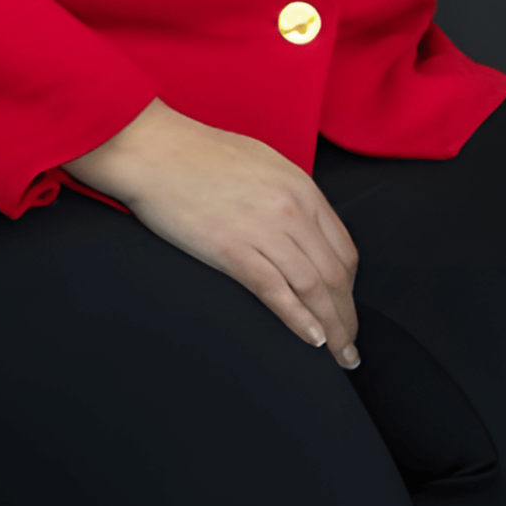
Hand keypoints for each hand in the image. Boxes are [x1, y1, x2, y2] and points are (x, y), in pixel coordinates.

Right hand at [68, 99, 361, 365]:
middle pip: (336, 275)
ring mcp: (263, 230)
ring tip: (337, 356)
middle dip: (347, 317)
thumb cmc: (200, 153)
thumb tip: (303, 227)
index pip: (344, 249)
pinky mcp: (232, 249)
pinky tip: (311, 339)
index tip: (346, 308)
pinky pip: (276, 291)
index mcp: (302, 187)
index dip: (351, 288)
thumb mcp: (264, 163)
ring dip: (332, 328)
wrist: (154, 149)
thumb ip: (290, 195)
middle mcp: (291, 209)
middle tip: (349, 348)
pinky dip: (299, 320)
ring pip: (313, 288)